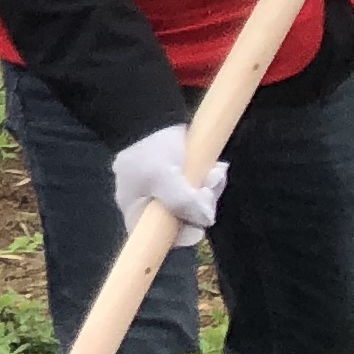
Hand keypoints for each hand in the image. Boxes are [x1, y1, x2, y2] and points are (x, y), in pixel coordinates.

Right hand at [111, 124, 226, 244]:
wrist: (152, 115)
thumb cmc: (150, 148)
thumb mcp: (162, 175)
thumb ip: (181, 200)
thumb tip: (205, 220)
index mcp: (137, 209)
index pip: (157, 238)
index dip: (179, 237)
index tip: (196, 226)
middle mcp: (152, 206)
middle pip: (183, 222)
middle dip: (202, 205)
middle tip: (208, 185)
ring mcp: (168, 193)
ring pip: (196, 205)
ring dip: (211, 190)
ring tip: (215, 171)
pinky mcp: (183, 180)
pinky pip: (201, 190)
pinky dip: (211, 181)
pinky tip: (216, 168)